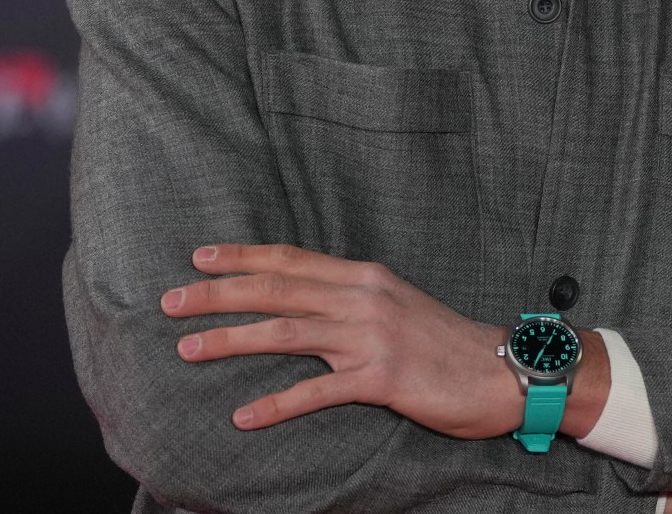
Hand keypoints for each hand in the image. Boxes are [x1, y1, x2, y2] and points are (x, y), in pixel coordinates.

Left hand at [163, 243, 566, 438]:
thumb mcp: (397, 304)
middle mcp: (364, 298)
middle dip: (218, 294)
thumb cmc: (445, 342)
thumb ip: (352, 298)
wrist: (501, 370)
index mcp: (365, 277)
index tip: (199, 256)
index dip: (243, 256)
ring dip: (231, 340)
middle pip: (278, 288)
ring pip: (286, 332)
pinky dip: (276, 404)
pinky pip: (317, 392)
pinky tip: (244, 417)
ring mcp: (372, 337)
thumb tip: (305, 297)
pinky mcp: (381, 379)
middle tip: (170, 301)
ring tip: (187, 350)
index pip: (292, 259)